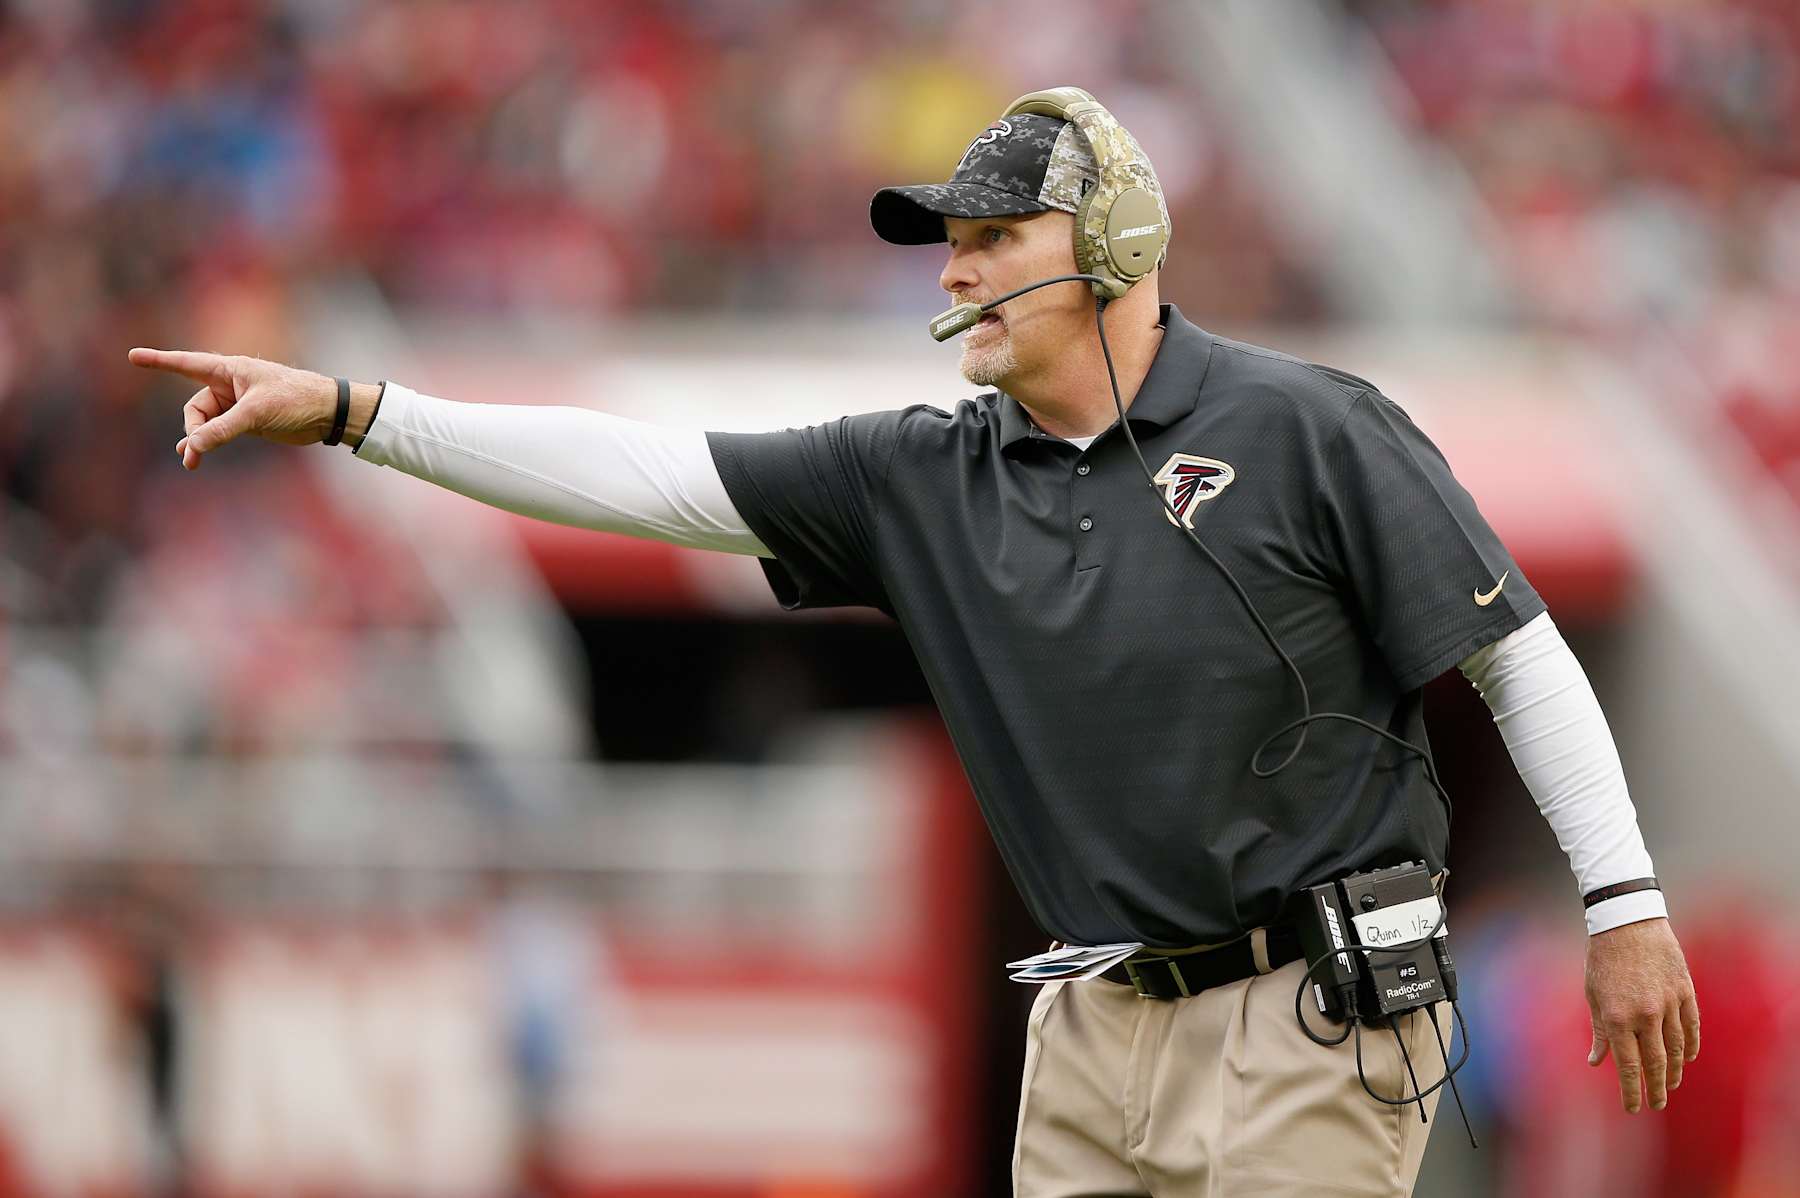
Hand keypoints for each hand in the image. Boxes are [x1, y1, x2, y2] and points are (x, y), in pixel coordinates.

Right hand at [127, 348, 335, 469]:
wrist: (328, 413)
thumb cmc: (296, 399)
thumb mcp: (256, 413)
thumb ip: (223, 429)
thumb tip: (194, 446)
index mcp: (230, 370)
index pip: (187, 364)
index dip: (160, 361)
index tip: (133, 356)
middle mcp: (230, 385)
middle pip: (195, 408)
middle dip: (193, 429)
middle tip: (196, 450)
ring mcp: (237, 406)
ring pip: (205, 424)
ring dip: (198, 441)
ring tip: (191, 462)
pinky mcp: (247, 423)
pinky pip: (219, 433)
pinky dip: (208, 444)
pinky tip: (194, 457)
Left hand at [1585, 916, 1699, 1112]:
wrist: (1627, 921)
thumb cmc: (1603, 958)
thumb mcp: (1592, 993)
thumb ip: (1599, 1031)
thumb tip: (1597, 1062)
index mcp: (1617, 1017)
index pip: (1628, 1066)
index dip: (1631, 1091)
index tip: (1633, 1109)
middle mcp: (1645, 1015)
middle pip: (1655, 1063)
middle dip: (1656, 1088)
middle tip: (1657, 1105)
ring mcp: (1668, 1004)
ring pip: (1676, 1048)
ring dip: (1674, 1070)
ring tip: (1670, 1085)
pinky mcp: (1685, 992)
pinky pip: (1691, 1027)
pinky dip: (1690, 1046)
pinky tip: (1687, 1059)